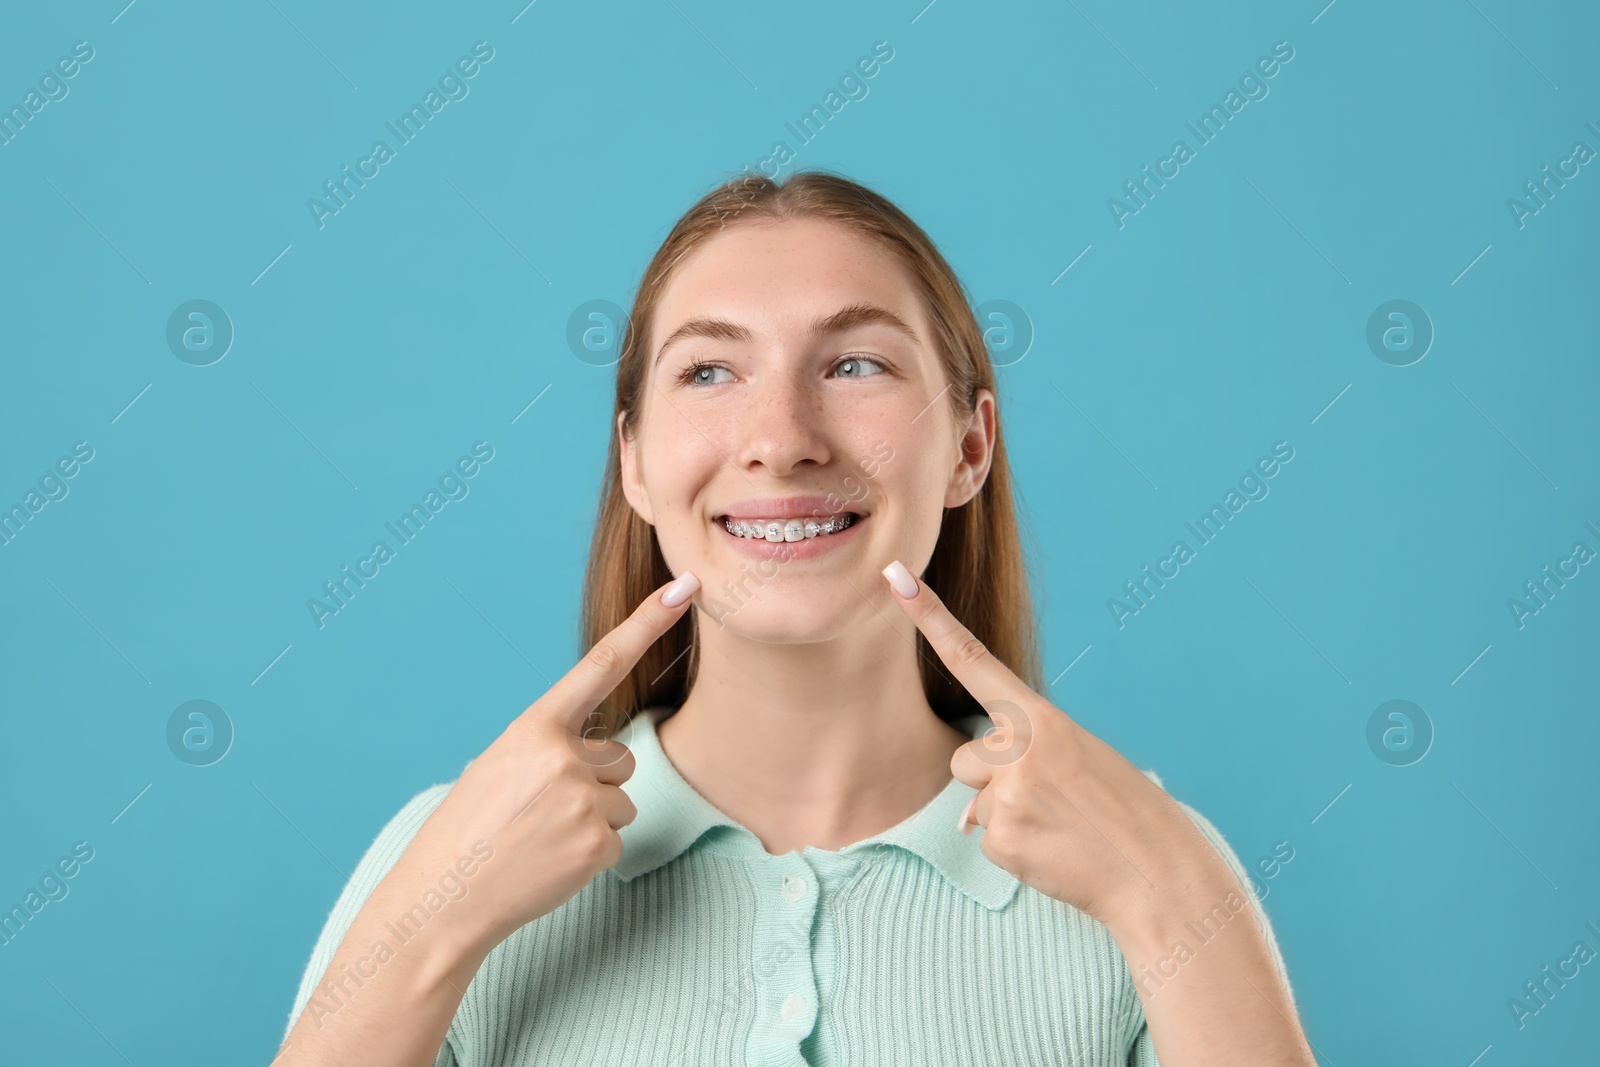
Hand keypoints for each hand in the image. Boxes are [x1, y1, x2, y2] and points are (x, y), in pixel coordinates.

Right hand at [384, 570, 701, 954]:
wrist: (442, 901)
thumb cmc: (467, 831)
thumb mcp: (499, 766)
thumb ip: (551, 747)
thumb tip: (602, 757)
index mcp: (534, 728)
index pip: (601, 664)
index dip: (646, 623)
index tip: (684, 589)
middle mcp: (564, 757)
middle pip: (618, 759)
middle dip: (591, 784)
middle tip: (538, 814)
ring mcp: (584, 802)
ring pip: (621, 801)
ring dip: (591, 820)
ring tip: (539, 838)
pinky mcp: (599, 845)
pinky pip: (616, 839)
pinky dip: (588, 855)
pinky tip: (549, 863)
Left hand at [880, 560, 1230, 929]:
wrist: (1159, 874)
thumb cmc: (1126, 815)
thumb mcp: (1082, 763)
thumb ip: (1024, 763)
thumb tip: (968, 816)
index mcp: (1044, 718)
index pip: (973, 659)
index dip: (929, 619)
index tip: (895, 579)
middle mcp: (1021, 747)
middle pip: (965, 759)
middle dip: (992, 783)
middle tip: (1053, 801)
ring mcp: (1009, 792)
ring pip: (975, 803)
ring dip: (1005, 817)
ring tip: (1059, 827)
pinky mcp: (1002, 837)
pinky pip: (987, 841)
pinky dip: (1016, 852)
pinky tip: (1056, 852)